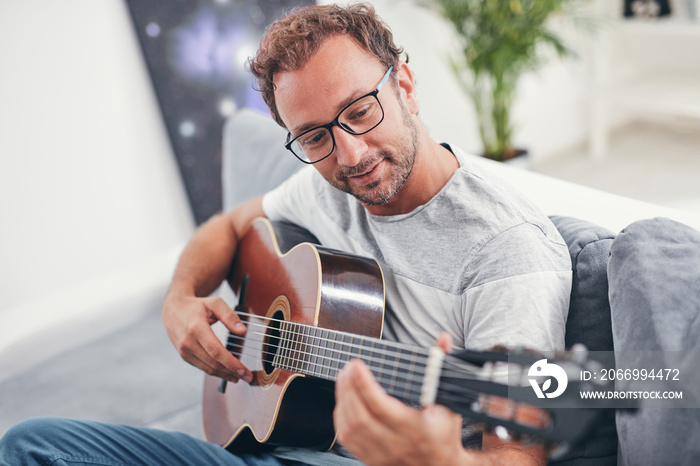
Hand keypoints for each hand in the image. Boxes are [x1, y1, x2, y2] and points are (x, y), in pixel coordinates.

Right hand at [162, 293, 252, 382]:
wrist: (173, 309)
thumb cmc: (197, 306)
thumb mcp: (215, 303)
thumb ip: (230, 316)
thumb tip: (243, 331)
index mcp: (196, 328)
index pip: (216, 351)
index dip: (231, 363)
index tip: (245, 371)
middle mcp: (188, 342)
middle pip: (213, 363)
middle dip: (232, 372)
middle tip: (248, 377)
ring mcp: (184, 351)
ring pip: (208, 368)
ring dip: (225, 375)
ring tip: (240, 377)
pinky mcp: (184, 356)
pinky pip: (202, 367)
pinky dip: (216, 372)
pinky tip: (227, 373)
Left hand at [333, 334, 469, 465]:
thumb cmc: (445, 434)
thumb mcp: (449, 402)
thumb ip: (442, 368)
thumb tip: (444, 339)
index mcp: (416, 431)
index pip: (381, 406)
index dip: (364, 384)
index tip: (357, 363)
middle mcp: (396, 445)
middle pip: (360, 417)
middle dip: (348, 388)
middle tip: (348, 367)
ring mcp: (381, 456)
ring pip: (349, 429)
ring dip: (342, 400)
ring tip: (343, 378)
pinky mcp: (371, 461)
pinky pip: (347, 440)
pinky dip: (340, 417)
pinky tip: (343, 400)